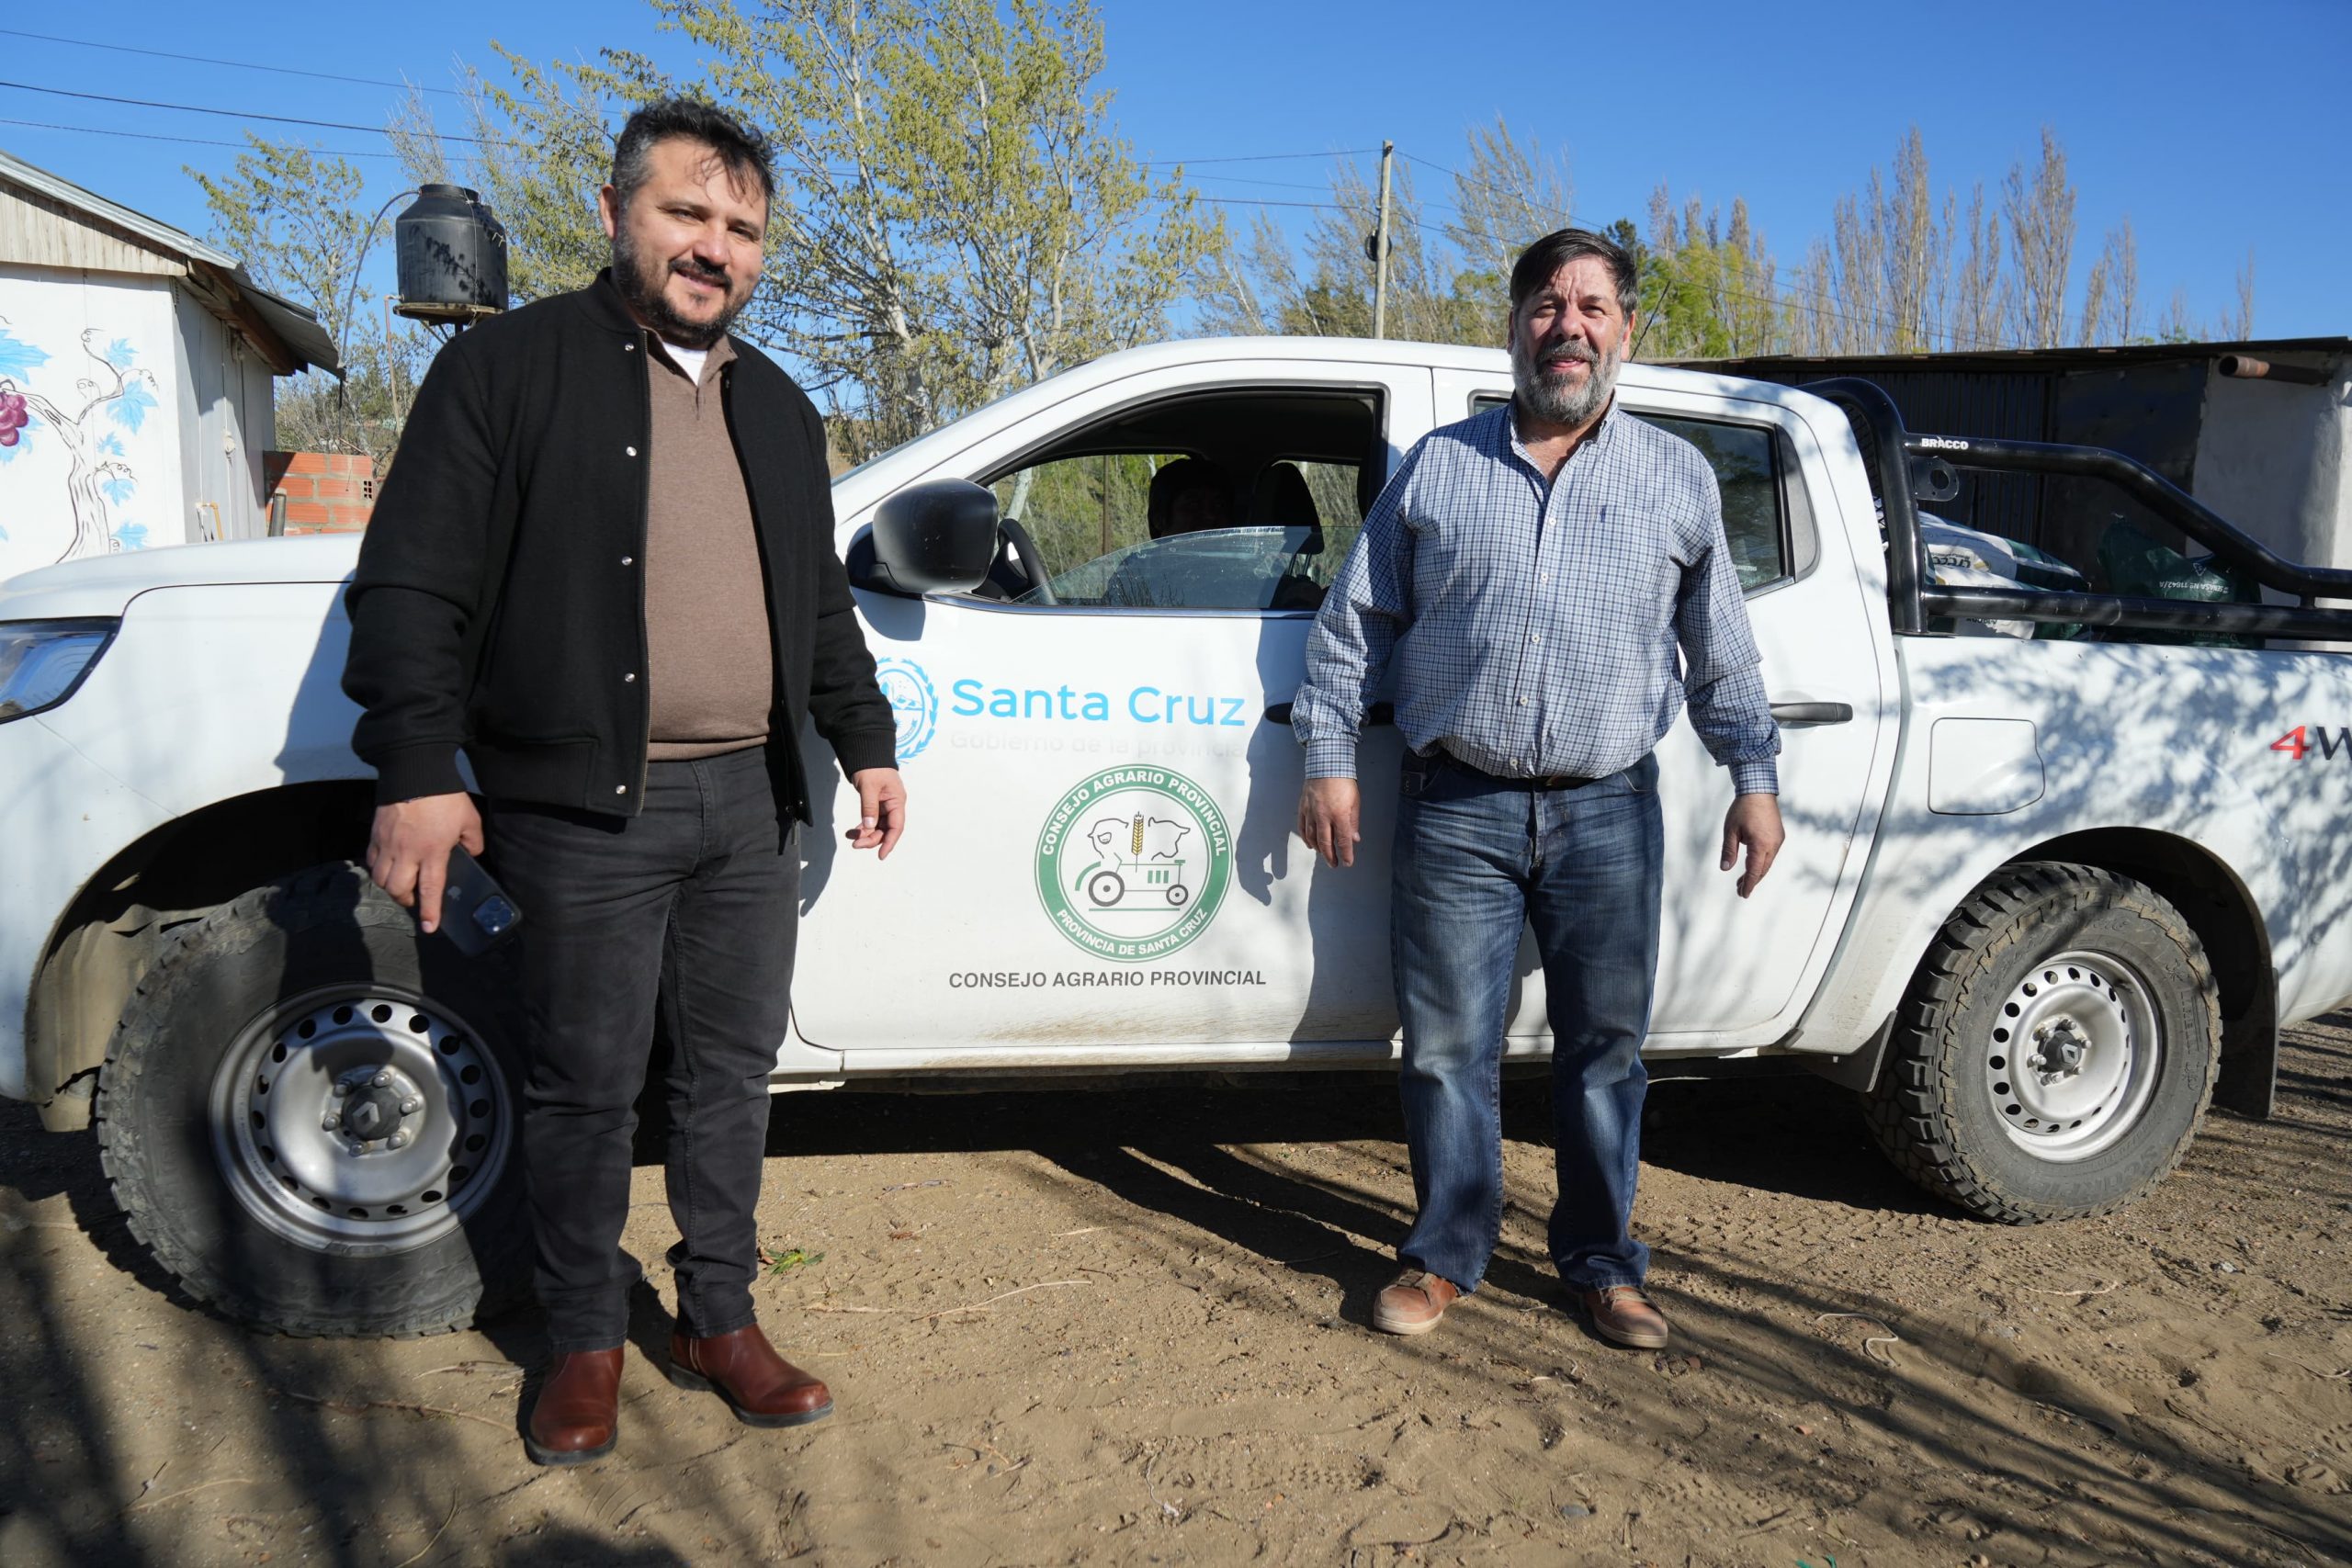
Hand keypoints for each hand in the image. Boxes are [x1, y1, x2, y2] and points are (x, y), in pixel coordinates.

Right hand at [367, 793, 483, 932]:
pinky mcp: (375, 834)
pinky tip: (388, 866)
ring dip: (391, 887)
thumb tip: (471, 854)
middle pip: (397, 889)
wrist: (414, 772)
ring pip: (381, 878)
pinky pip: (372, 860)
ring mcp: (387, 844)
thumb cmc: (444, 796)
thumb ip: (473, 841)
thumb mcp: (469, 819)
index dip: (430, 911)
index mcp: (432, 852)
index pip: (430, 888)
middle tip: (415, 899)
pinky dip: (378, 869)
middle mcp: (406, 853)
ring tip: (402, 884)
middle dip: (406, 900)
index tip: (429, 927)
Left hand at [845, 767, 906, 858]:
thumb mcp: (869, 787)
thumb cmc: (871, 767)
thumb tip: (869, 827)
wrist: (866, 752)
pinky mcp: (876, 804)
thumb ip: (869, 807)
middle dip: (872, 839)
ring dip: (865, 834)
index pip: (896, 827)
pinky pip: (871, 820)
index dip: (889, 842)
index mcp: (897, 801)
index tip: (881, 855)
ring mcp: (884, 805)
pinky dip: (862, 827)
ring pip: (877, 827)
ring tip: (851, 837)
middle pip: (885, 829)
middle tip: (856, 844)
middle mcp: (893, 805)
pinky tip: (852, 831)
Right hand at [1296, 776, 1361, 868]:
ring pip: (1312, 836)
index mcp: (1340, 814)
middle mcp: (1324, 816)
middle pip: (1325, 842)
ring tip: (1323, 854)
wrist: (1326, 765)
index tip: (1348, 862)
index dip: (1346, 854)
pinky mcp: (1303, 808)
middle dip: (1330, 856)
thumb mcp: (1355, 801)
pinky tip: (1310, 843)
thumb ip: (1353, 822)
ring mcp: (1311, 812)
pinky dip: (1306, 837)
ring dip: (1318, 848)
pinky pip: (1302, 827)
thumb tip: (1354, 838)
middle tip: (1333, 864)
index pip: (1343, 840)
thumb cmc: (1343, 782)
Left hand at [1720, 792, 1784, 898]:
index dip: (1749, 884)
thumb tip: (1725, 868)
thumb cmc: (1742, 809)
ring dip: (1757, 871)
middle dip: (1752, 881)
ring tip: (1743, 880)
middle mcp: (1773, 844)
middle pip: (1763, 869)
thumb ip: (1729, 851)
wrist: (1759, 790)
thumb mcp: (1730, 830)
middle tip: (1739, 890)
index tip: (1742, 894)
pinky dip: (1761, 861)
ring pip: (1767, 862)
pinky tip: (1752, 864)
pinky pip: (1770, 853)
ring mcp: (1778, 840)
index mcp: (1761, 844)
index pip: (1755, 871)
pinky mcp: (1779, 835)